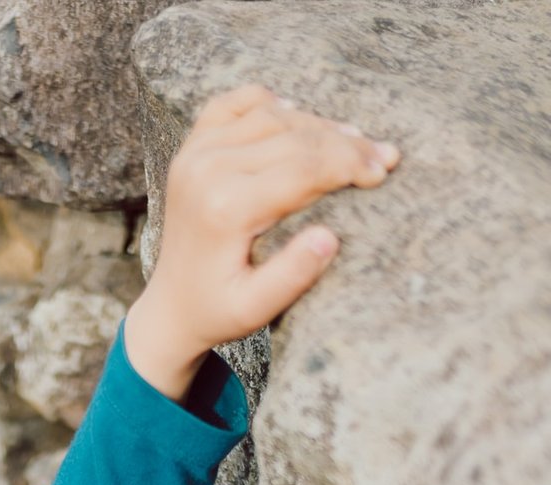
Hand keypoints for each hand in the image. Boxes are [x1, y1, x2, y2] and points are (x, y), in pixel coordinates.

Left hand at [125, 85, 399, 399]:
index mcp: (224, 208)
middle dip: (346, 145)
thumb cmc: (217, 311)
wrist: (170, 308)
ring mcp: (194, 153)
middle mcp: (206, 170)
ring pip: (271, 115)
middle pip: (293, 137)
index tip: (384, 170)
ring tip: (354, 141)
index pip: (303, 168)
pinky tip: (297, 115)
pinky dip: (269, 103)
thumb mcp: (254, 310)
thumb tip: (330, 238)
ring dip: (317, 124)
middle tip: (384, 156)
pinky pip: (233, 104)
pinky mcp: (190, 147)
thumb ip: (291, 276)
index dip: (350, 164)